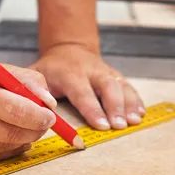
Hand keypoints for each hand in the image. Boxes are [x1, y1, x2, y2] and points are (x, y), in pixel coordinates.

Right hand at [0, 56, 56, 164]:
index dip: (39, 116)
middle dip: (35, 130)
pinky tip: (4, 137)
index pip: (17, 108)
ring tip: (22, 127)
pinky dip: (3, 149)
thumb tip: (49, 103)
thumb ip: (26, 81)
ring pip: (3, 148)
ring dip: (21, 140)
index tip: (50, 116)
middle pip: (12, 133)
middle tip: (42, 124)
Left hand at [30, 44, 144, 130]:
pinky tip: (140, 114)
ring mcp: (105, 72)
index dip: (92, 109)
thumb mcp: (36, 74)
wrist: (69, 49)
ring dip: (129, 104)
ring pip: (121, 85)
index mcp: (70, 73)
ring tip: (133, 121)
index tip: (101, 125)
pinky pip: (128, 86)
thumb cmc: (51, 69)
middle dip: (115, 106)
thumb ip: (34, 90)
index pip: (82, 92)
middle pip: (108, 86)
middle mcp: (91, 71)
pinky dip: (136, 100)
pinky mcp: (115, 75)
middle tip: (119, 125)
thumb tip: (38, 110)